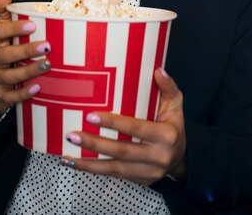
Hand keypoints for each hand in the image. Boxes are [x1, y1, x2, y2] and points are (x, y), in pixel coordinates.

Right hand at [0, 0, 51, 118]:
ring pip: (8, 76)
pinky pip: (10, 96)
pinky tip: (37, 88)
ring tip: (47, 65)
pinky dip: (23, 93)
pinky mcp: (1, 94)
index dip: (14, 29)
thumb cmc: (6, 46)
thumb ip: (6, 13)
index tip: (33, 25)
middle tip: (47, 46)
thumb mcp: (4, 29)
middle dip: (26, 50)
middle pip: (5, 55)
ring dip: (28, 71)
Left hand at [61, 68, 186, 183]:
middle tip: (72, 135)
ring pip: (114, 169)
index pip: (136, 128)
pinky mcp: (140, 180)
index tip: (91, 116)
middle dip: (94, 144)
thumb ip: (168, 87)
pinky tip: (76, 164)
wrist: (184, 157)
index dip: (113, 123)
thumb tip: (159, 70)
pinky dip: (94, 171)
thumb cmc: (174, 124)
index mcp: (166, 135)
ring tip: (67, 156)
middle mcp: (157, 156)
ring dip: (88, 163)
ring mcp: (148, 172)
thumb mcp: (176, 104)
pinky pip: (114, 176)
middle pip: (121, 151)